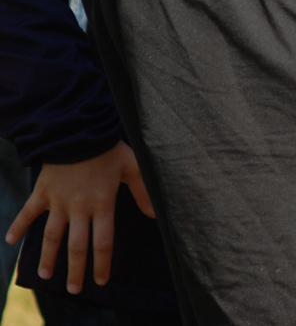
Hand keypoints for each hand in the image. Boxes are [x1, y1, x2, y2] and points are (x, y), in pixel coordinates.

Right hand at [5, 142, 154, 293]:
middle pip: (76, 246)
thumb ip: (143, 192)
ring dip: (47, 257)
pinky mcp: (42, 192)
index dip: (102, 263)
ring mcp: (58, 201)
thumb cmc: (109, 148)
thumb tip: (157, 215)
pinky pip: (28, 212)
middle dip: (75, 270)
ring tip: (45, 277)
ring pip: (51, 236)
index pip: (103, 242)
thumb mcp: (133, 166)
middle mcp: (79, 207)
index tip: (101, 281)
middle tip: (74, 290)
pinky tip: (10, 241)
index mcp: (102, 203)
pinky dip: (18, 226)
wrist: (78, 130)